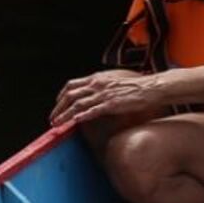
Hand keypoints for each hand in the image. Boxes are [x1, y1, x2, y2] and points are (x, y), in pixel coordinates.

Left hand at [50, 68, 165, 125]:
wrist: (150, 87)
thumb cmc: (136, 85)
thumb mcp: (114, 80)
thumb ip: (102, 85)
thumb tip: (93, 93)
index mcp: (97, 78)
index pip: (71, 85)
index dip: (61, 96)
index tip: (57, 105)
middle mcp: (97, 85)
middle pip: (70, 95)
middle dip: (58, 108)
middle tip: (52, 118)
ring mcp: (103, 95)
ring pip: (77, 105)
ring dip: (65, 115)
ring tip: (57, 124)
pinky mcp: (111, 104)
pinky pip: (92, 111)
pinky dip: (81, 117)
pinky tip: (74, 122)